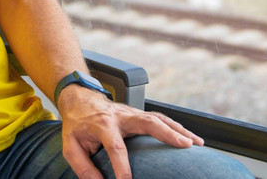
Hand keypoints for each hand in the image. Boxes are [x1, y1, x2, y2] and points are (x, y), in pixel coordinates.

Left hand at [59, 87, 202, 178]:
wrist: (80, 100)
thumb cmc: (77, 125)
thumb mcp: (70, 146)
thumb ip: (83, 167)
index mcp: (102, 125)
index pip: (115, 147)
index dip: (122, 166)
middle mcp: (121, 116)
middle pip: (147, 121)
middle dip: (167, 133)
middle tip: (184, 146)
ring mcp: (131, 113)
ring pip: (159, 117)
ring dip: (179, 129)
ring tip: (197, 143)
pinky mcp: (139, 115)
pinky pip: (160, 119)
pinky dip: (177, 128)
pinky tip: (190, 137)